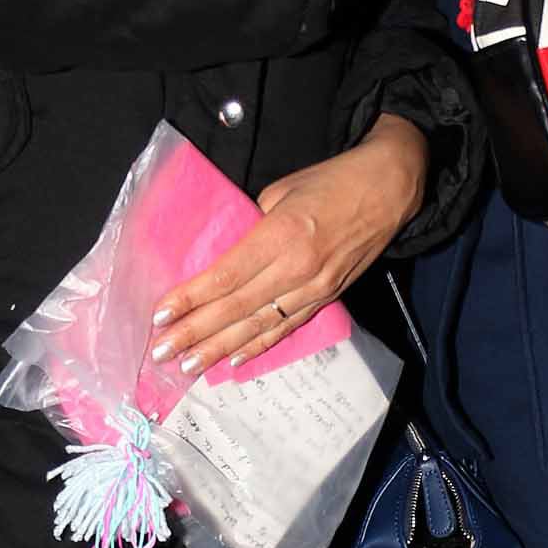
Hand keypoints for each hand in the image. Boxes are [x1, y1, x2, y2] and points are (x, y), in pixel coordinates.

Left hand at [149, 115, 427, 374]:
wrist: (388, 189)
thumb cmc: (331, 181)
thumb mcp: (282, 191)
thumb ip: (253, 226)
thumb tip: (228, 255)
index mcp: (281, 235)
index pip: (226, 277)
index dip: (190, 300)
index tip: (160, 316)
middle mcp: (297, 268)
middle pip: (236, 308)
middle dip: (195, 332)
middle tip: (161, 353)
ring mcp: (315, 287)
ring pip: (259, 325)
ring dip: (220, 349)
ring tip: (189, 366)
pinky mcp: (327, 297)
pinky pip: (287, 327)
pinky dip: (259, 346)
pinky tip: (234, 361)